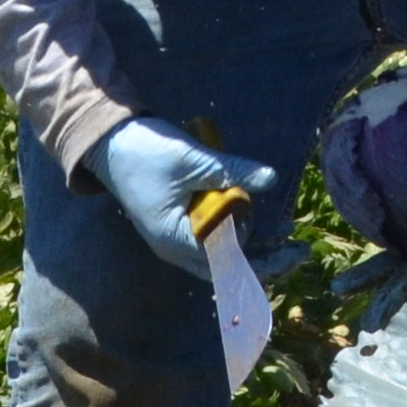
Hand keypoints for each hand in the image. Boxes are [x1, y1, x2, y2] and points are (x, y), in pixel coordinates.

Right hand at [94, 115, 279, 280]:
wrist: (107, 139)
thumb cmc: (144, 150)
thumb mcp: (192, 159)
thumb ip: (232, 171)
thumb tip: (271, 178)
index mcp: (176, 239)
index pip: (230, 265)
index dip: (266, 262)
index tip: (295, 254)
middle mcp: (175, 248)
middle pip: (229, 267)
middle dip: (265, 257)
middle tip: (299, 248)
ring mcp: (175, 239)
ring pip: (223, 253)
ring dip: (253, 243)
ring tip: (286, 231)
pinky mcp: (177, 225)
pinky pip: (212, 237)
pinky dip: (235, 229)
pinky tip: (256, 217)